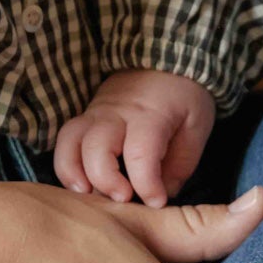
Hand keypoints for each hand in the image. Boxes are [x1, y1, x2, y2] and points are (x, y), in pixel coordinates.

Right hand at [55, 70, 216, 207]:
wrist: (167, 60)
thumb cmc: (185, 99)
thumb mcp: (196, 129)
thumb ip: (180, 166)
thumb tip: (159, 198)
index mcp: (151, 115)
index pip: (140, 152)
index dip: (146, 184)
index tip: (156, 202)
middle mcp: (116, 113)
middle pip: (96, 146)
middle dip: (105, 180)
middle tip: (123, 199)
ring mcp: (96, 113)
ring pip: (69, 142)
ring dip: (73, 173)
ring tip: (87, 196)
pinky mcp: (86, 118)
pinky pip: (66, 141)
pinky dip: (67, 165)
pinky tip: (80, 185)